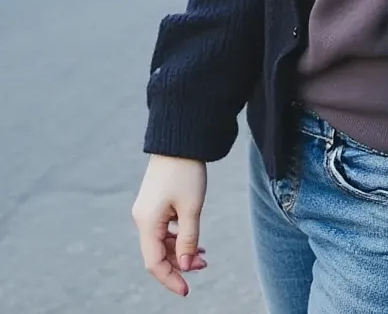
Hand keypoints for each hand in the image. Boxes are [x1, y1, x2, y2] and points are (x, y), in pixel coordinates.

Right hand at [132, 156, 207, 296]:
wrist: (180, 138)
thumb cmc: (186, 172)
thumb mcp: (192, 207)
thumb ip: (188, 239)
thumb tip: (184, 266)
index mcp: (147, 221)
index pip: (154, 262)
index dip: (170, 279)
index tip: (187, 290)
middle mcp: (142, 218)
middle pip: (157, 253)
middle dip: (179, 264)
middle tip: (204, 265)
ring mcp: (147, 210)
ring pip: (161, 242)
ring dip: (180, 251)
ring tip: (203, 255)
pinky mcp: (154, 202)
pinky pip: (163, 228)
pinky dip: (178, 237)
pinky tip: (194, 239)